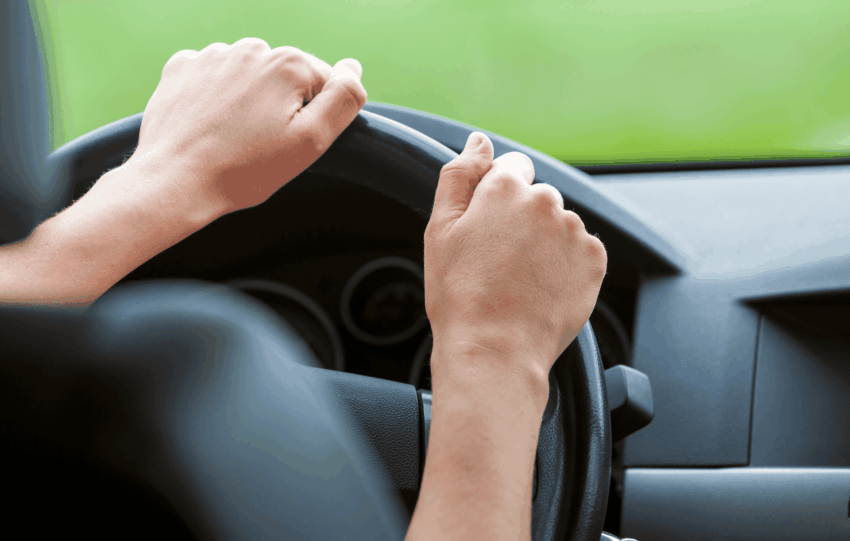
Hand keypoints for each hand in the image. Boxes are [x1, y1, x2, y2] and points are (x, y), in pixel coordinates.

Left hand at [130, 38, 366, 216]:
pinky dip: (216, 97)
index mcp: (289, 63)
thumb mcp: (312, 141)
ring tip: (234, 138)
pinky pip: (213, 77)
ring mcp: (212, 55)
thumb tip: (353, 67)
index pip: (323, 84)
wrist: (176, 180)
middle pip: (285, 78)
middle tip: (262, 144)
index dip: (313, 118)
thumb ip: (343, 99)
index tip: (289, 142)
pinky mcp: (182, 68)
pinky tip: (210, 125)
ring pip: (248, 76)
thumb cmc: (246, 168)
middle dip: (281, 106)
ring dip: (249, 101)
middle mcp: (251, 48)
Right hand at [424, 132, 607, 382]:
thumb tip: (479, 142)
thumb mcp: (441, 229)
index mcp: (506, 187)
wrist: (495, 350)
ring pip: (559, 225)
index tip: (489, 229)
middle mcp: (547, 201)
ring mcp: (575, 230)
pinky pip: (580, 250)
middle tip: (500, 261)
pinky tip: (542, 287)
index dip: (497, 198)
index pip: (512, 168)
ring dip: (545, 243)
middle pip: (538, 198)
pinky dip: (566, 265)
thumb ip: (459, 174)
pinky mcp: (595, 259)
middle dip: (523, 220)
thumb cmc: (461, 294)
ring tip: (521, 280)